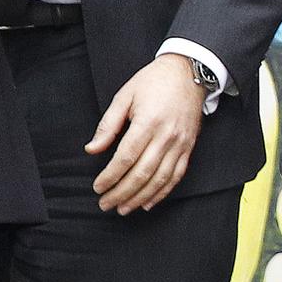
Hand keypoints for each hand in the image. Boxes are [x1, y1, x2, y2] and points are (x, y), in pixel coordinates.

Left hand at [86, 55, 204, 214]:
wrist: (189, 73)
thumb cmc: (154, 81)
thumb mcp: (125, 96)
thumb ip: (108, 124)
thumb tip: (92, 149)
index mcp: (148, 122)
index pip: (126, 157)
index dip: (110, 176)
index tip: (98, 187)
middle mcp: (166, 137)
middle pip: (142, 173)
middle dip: (121, 193)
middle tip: (105, 204)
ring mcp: (180, 144)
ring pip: (160, 179)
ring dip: (140, 197)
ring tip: (124, 208)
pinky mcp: (188, 148)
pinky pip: (176, 176)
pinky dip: (162, 193)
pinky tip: (148, 202)